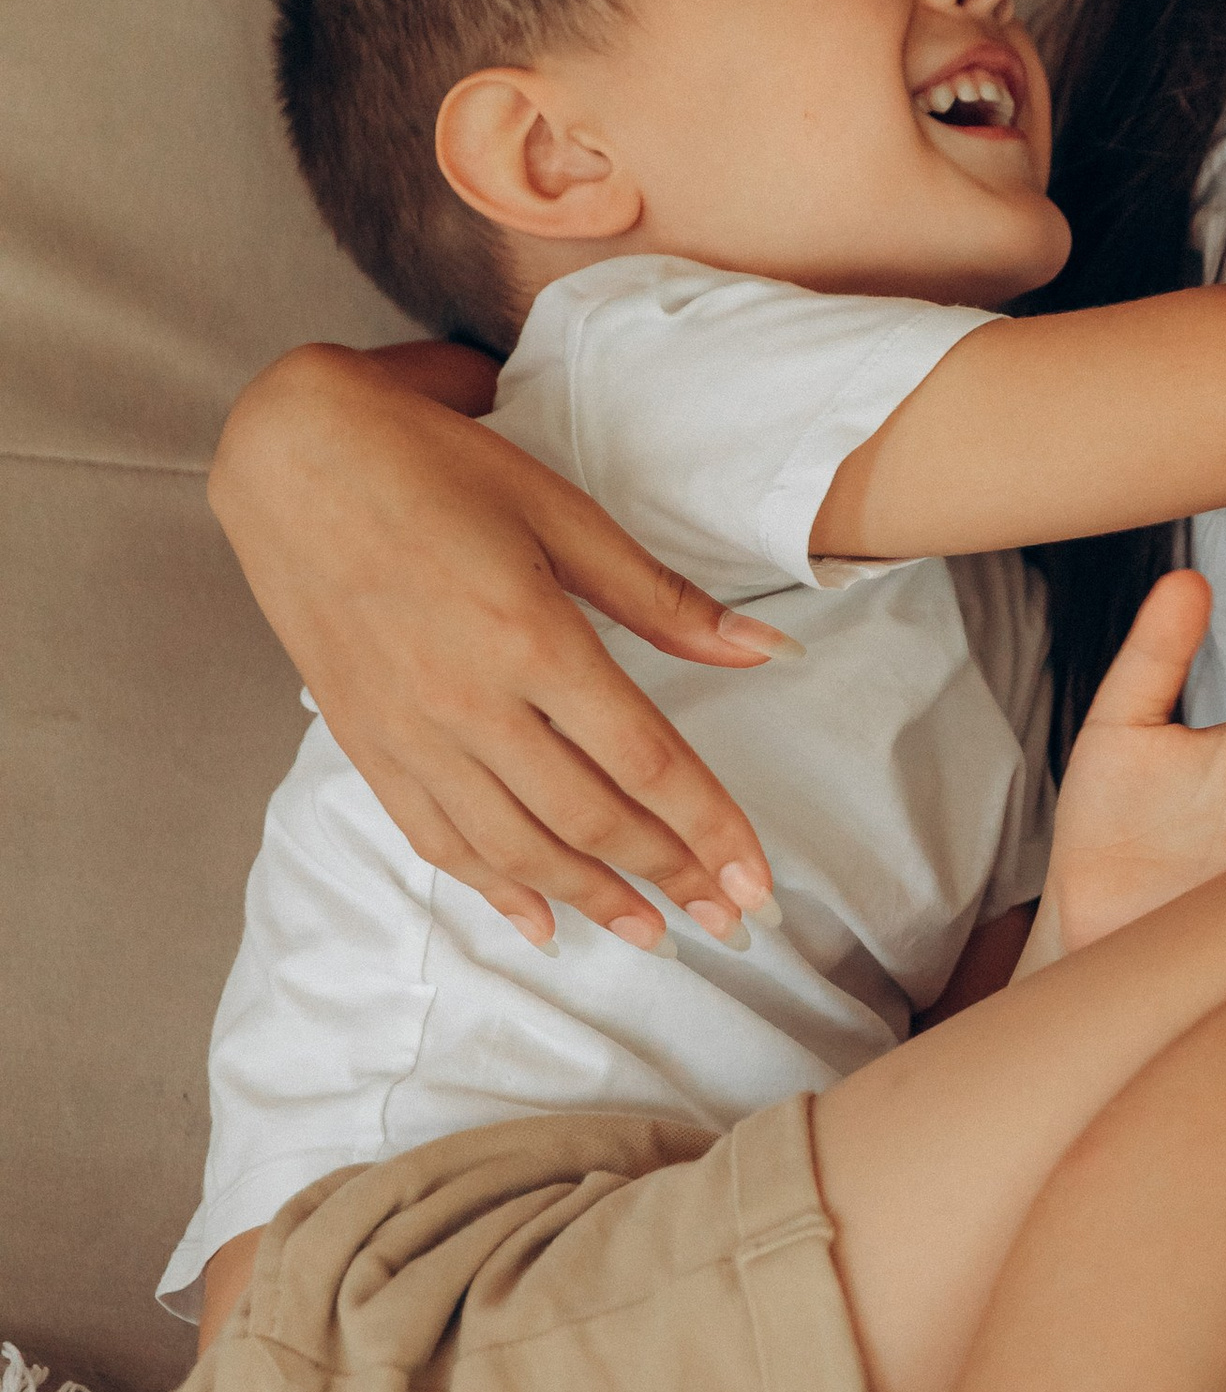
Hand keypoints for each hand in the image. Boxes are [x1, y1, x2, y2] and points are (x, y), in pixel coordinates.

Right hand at [210, 345, 782, 951]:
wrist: (293, 458)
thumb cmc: (436, 468)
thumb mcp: (563, 513)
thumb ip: (662, 599)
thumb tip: (764, 649)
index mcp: (534, 639)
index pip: (646, 759)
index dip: (710, 827)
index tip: (757, 881)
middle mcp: (471, 702)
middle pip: (590, 818)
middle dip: (669, 875)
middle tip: (727, 920)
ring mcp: (412, 732)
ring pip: (515, 846)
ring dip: (593, 898)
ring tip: (652, 933)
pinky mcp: (368, 743)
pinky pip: (437, 839)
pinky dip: (493, 890)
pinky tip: (540, 921)